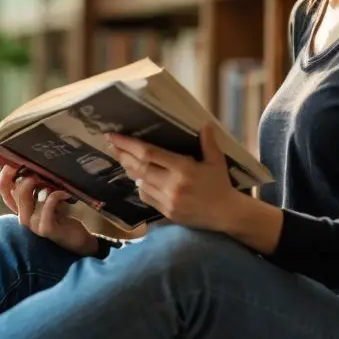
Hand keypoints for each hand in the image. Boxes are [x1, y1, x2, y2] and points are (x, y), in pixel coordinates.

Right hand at [0, 165, 98, 256]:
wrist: (76, 238)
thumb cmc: (62, 214)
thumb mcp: (47, 197)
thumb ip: (38, 185)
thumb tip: (34, 162)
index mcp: (21, 207)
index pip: (3, 190)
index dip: (5, 175)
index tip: (15, 162)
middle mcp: (23, 216)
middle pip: (15, 190)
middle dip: (26, 174)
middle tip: (40, 168)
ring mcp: (33, 224)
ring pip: (26, 196)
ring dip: (40, 183)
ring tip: (52, 179)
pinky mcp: (46, 228)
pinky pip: (47, 204)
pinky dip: (57, 194)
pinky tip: (66, 193)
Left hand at [106, 125, 238, 231]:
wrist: (226, 214)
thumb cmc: (220, 184)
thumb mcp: (216, 160)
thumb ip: (208, 142)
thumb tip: (204, 124)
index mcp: (183, 168)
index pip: (149, 153)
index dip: (129, 144)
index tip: (114, 136)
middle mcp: (172, 184)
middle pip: (139, 167)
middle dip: (123, 154)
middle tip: (112, 144)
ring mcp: (168, 200)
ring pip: (140, 182)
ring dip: (129, 169)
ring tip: (122, 158)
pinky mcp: (166, 212)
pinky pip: (146, 197)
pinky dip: (140, 186)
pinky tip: (139, 178)